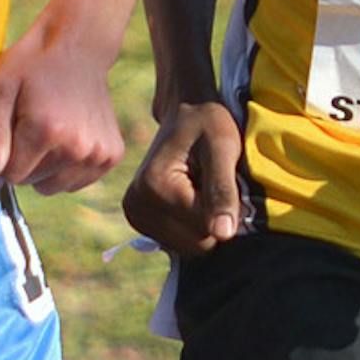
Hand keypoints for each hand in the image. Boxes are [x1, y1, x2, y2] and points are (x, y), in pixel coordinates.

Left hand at [0, 21, 124, 194]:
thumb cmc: (32, 65)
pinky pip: (76, 182)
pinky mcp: (112, 155)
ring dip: (46, 167)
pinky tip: (68, 136)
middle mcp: (76, 148)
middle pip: (33, 182)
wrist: (78, 46)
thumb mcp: (0, 89)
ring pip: (55, 186)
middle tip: (30, 124)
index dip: (3, 156)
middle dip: (24, 161)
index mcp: (45, 131)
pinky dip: (67, 167)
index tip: (9, 129)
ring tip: (49, 130)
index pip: (11, 176)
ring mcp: (99, 154)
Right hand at [122, 100, 244, 255]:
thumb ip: (222, 190)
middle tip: (210, 181)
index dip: (225, 209)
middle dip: (213, 218)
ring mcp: (135, 215)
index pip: (206, 230)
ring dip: (203, 222)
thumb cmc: (208, 123)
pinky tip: (188, 196)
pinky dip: (191, 224)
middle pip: (197, 245)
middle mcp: (136, 205)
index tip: (220, 175)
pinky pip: (180, 243)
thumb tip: (223, 234)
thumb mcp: (223, 147)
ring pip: (190, 248)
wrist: (185, 112)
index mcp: (154, 187)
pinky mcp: (139, 219)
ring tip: (199, 186)